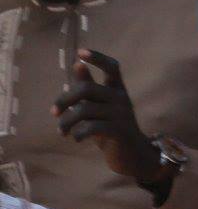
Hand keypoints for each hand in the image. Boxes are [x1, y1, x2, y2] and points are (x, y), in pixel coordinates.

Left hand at [52, 51, 162, 184]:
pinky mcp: (120, 131)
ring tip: (62, 131)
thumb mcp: (99, 107)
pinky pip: (92, 127)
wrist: (132, 154)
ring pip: (84, 110)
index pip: (112, 67)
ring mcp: (122, 114)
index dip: (98, 58)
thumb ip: (89, 87)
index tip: (81, 53)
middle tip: (54, 113)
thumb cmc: (112, 127)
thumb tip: (77, 64)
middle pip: (87, 89)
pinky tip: (75, 138)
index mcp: (117, 90)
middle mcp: (122, 98)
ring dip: (67, 122)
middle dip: (65, 100)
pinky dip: (78, 133)